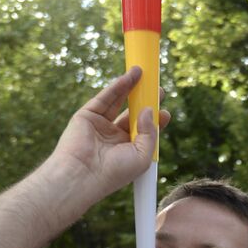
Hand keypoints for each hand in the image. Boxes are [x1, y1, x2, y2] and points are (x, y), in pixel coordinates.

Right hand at [52, 69, 170, 200]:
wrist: (83, 175)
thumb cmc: (114, 172)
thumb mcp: (142, 156)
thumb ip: (149, 133)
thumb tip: (149, 110)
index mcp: (128, 151)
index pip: (144, 131)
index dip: (154, 120)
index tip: (165, 111)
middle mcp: (114, 138)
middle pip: (132, 114)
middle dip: (145, 100)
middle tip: (158, 88)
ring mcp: (100, 126)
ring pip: (118, 102)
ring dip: (131, 86)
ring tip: (143, 72)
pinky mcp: (87, 116)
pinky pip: (105, 98)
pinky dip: (118, 86)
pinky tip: (130, 77)